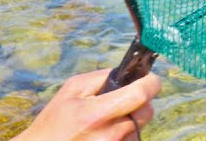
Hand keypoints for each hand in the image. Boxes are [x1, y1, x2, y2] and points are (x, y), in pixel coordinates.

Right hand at [13, 68, 160, 140]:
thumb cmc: (54, 122)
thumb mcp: (71, 91)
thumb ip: (99, 78)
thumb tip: (125, 71)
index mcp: (96, 113)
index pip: (139, 95)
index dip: (151, 83)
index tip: (151, 78)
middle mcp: (110, 134)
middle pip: (147, 112)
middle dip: (141, 101)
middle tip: (124, 99)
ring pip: (139, 127)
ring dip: (130, 120)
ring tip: (106, 121)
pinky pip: (132, 139)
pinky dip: (124, 133)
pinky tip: (106, 133)